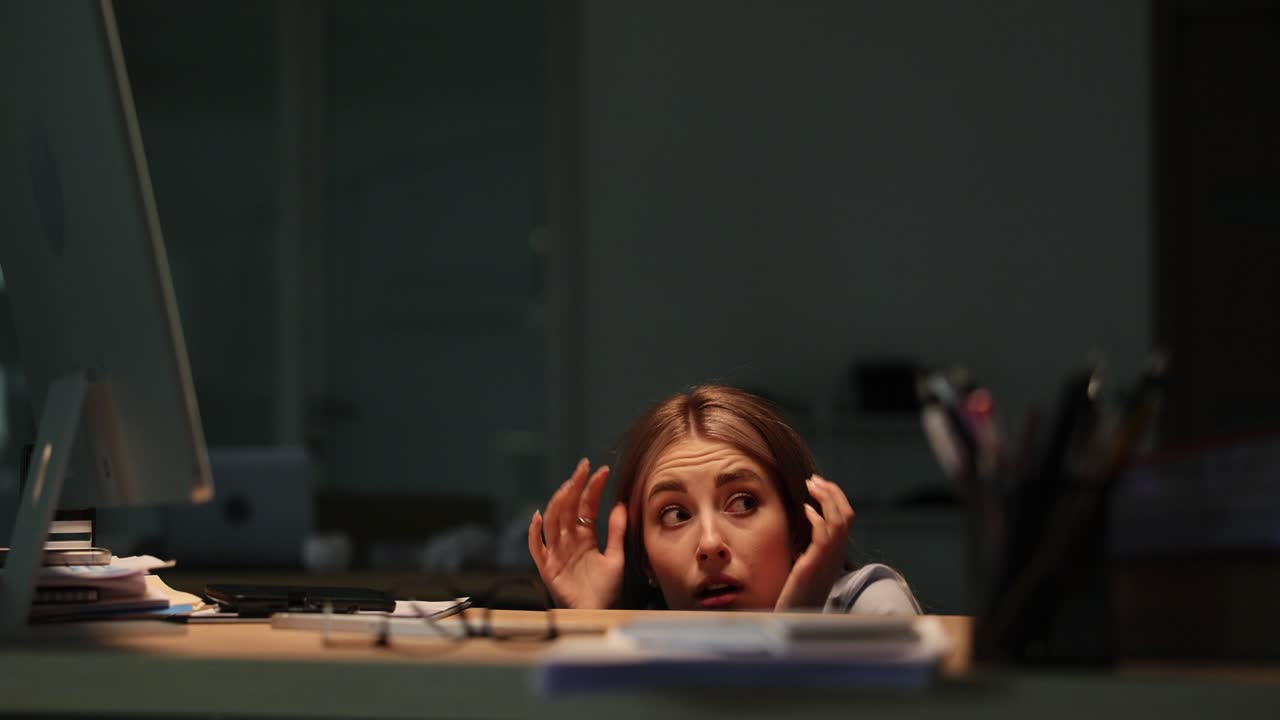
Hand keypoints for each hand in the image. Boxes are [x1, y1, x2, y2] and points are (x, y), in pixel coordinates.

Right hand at [527, 459, 626, 608]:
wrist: (599, 613)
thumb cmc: (608, 590)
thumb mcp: (616, 557)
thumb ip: (616, 532)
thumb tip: (620, 504)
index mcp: (585, 537)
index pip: (586, 506)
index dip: (592, 489)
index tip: (602, 471)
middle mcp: (569, 541)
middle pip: (567, 508)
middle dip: (574, 486)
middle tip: (582, 467)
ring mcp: (557, 552)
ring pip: (553, 521)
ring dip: (559, 502)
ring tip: (568, 485)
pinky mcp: (547, 567)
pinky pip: (536, 547)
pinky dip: (534, 532)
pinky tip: (539, 517)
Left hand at [775, 475, 854, 609]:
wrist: (790, 624)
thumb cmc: (793, 599)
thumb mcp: (803, 571)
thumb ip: (806, 554)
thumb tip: (799, 538)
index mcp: (834, 557)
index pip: (844, 521)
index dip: (835, 500)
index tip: (818, 487)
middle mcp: (836, 558)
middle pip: (846, 516)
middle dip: (832, 493)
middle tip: (814, 479)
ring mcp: (827, 562)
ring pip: (839, 521)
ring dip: (826, 499)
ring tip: (811, 485)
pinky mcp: (813, 567)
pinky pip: (823, 537)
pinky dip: (817, 519)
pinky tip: (805, 510)